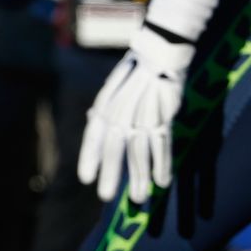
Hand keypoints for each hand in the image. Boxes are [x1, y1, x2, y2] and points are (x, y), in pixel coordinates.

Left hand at [77, 24, 195, 203]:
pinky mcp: (164, 118)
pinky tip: (162, 181)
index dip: (90, 157)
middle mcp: (121, 113)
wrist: (160, 52)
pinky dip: (162, 165)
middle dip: (111, 174)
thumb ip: (105, 107)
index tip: (86, 178)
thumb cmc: (136, 68)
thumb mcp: (113, 86)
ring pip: (139, 153)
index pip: (94, 136)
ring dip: (139, 177)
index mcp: (106, 105)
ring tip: (139, 197)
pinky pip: (162, 146)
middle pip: (115, 149)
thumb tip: (93, 121)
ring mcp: (143, 117)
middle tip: (106, 196)